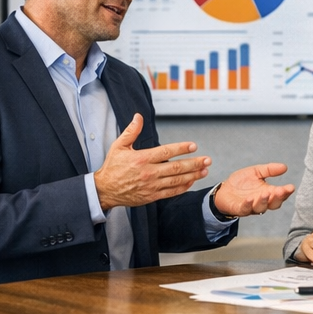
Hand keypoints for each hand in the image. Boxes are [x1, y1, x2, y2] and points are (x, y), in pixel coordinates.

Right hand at [93, 114, 210, 210]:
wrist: (105, 190)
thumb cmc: (112, 167)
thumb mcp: (118, 146)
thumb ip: (131, 132)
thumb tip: (138, 117)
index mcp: (142, 159)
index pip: (166, 152)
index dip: (181, 148)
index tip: (193, 146)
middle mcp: (148, 173)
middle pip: (176, 167)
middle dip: (194, 163)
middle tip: (207, 160)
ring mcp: (151, 186)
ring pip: (176, 181)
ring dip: (193, 175)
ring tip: (204, 170)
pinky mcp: (151, 196)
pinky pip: (171, 192)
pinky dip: (182, 187)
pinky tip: (191, 182)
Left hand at [212, 163, 294, 217]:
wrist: (224, 189)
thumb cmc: (241, 182)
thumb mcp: (256, 172)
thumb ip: (269, 170)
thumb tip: (284, 167)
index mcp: (268, 193)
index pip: (280, 195)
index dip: (286, 192)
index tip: (290, 187)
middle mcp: (261, 202)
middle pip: (274, 204)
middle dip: (278, 198)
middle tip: (281, 190)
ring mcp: (251, 207)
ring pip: (261, 208)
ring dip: (264, 201)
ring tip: (265, 193)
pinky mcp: (239, 209)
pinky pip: (245, 209)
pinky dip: (248, 204)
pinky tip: (250, 198)